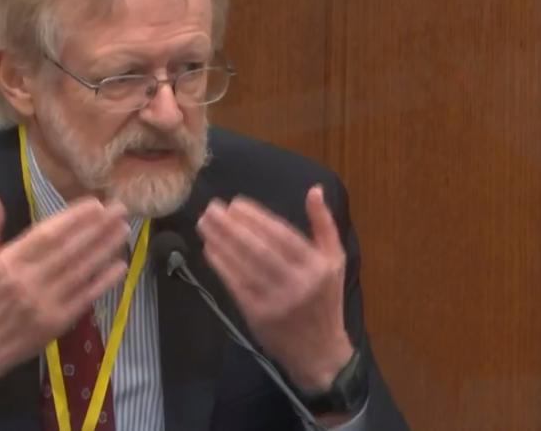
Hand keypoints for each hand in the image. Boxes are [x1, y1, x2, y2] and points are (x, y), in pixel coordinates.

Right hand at [0, 191, 129, 419]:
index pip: (48, 234)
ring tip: (123, 230)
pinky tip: (120, 265)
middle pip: (70, 249)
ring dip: (105, 248)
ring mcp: (45, 303)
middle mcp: (29, 281)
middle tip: (120, 209)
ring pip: (81, 270)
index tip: (95, 204)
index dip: (73, 218)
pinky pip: (85, 297)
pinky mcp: (57, 322)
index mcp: (8, 262)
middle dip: (97, 227)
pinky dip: (104, 281)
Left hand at [197, 185, 352, 392]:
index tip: (235, 204)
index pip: (282, 235)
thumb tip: (313, 190)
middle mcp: (298, 282)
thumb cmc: (325, 299)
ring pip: (243, 265)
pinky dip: (220, 265)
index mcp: (318, 265)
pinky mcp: (258, 315)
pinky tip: (209, 249)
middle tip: (211, 208)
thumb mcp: (335, 259)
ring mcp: (277, 300)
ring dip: (220, 242)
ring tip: (205, 224)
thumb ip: (324, 224)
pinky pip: (235, 284)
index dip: (256, 218)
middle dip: (231, 226)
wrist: (320, 351)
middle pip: (258, 248)